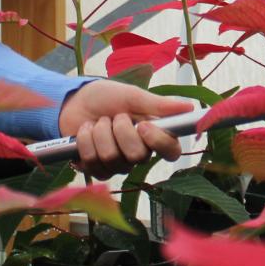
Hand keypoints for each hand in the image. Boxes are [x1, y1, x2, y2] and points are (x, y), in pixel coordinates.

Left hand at [59, 81, 188, 178]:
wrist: (74, 101)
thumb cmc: (107, 97)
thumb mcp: (132, 95)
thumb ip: (158, 104)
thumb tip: (190, 107)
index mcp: (154, 134)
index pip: (171, 151)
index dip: (159, 142)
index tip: (143, 125)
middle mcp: (139, 153)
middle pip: (137, 156)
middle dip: (120, 130)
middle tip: (114, 117)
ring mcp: (118, 164)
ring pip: (112, 158)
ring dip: (100, 133)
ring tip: (98, 122)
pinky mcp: (97, 170)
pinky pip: (92, 162)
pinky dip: (85, 141)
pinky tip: (85, 132)